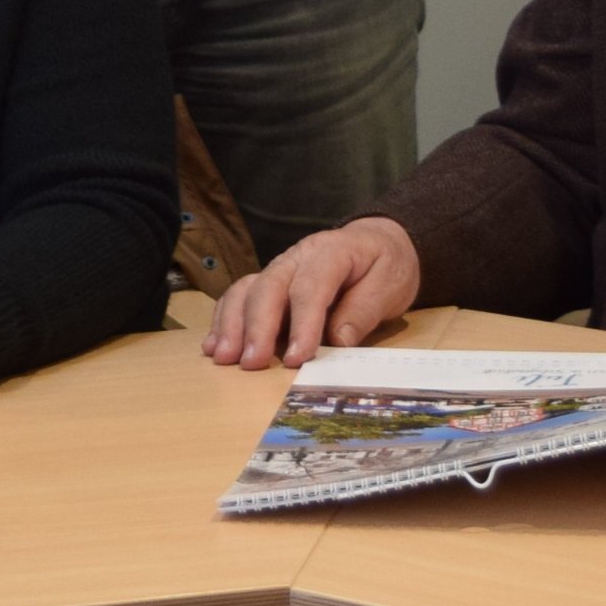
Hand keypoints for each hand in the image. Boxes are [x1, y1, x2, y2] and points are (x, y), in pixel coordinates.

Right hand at [204, 215, 421, 369]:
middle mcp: (297, 257)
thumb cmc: (386, 265)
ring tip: (223, 358)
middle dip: (256, 327)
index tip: (296, 358)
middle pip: (268, 287)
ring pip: (246, 290)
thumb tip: (338, 340)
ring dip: (231, 325)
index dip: (301, 324)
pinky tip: (214, 346)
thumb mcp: (391, 284)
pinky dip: (224, 320)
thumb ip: (364, 310)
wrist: (379, 242)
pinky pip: (239, 296)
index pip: (310, 288)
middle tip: (251, 363)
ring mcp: (278, 269)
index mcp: (331, 252)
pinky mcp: (269, 283)